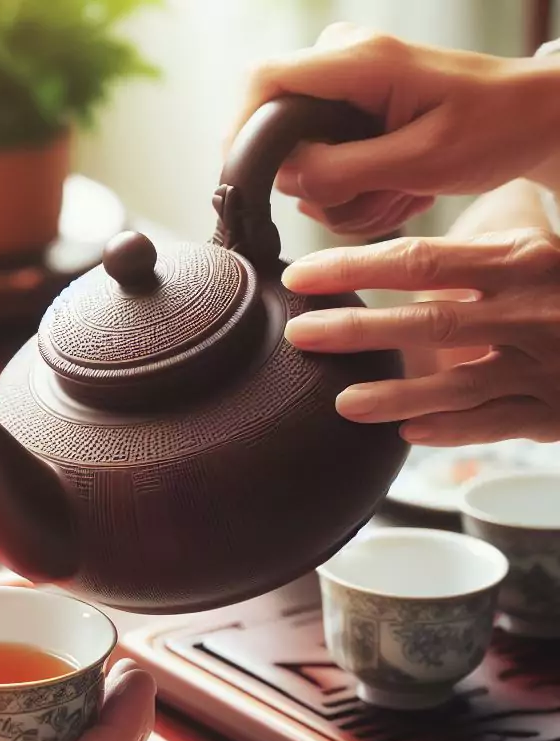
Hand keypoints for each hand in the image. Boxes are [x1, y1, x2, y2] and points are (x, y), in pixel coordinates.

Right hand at [227, 23, 559, 235]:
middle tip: (368, 198)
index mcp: (359, 62)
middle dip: (315, 184)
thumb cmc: (494, 129)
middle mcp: (345, 64)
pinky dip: (354, 188)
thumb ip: (344, 170)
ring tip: (395, 194)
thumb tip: (286, 180)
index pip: (262, 80)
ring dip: (343, 195)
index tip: (247, 181)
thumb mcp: (420, 160)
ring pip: (304, 157)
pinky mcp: (354, 109)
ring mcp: (347, 86)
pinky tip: (392, 187)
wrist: (533, 119)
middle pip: (280, 132)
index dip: (240, 131)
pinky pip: (326, 159)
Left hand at [282, 229, 559, 444]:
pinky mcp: (552, 411)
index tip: (303, 275)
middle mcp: (530, 311)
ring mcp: (543, 364)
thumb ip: (481, 238)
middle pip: (430, 320)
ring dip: (398, 394)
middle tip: (301, 334)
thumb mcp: (539, 243)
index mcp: (521, 262)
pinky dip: (452, 430)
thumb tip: (413, 212)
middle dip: (358, 329)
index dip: (356, 267)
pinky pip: (495, 424)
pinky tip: (406, 435)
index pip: (423, 260)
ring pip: (460, 383)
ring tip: (343, 401)